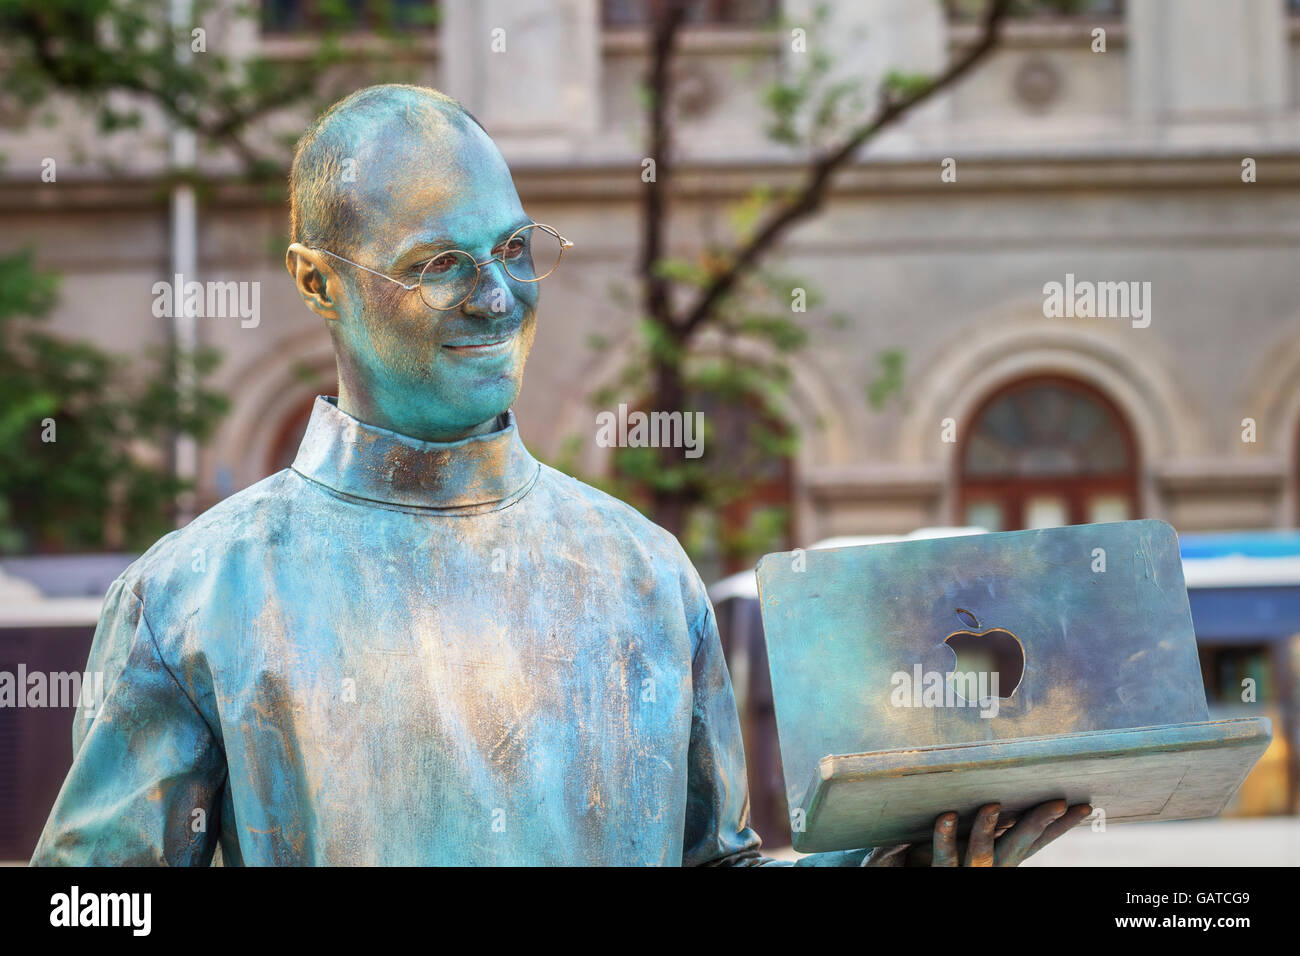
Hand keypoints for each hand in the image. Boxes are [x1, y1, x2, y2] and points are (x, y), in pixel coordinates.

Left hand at [861, 800, 1091, 866]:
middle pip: (1019, 845)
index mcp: (1005, 857)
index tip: (1085, 806)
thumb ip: (994, 825)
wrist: (926, 877)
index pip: (1038, 839)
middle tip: (1058, 802)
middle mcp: (993, 866)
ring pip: (981, 852)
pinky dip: (945, 836)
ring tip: (991, 804)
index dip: (1061, 825)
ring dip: (986, 828)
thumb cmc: (949, 859)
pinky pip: (943, 855)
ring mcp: (968, 872)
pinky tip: (946, 815)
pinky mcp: (941, 874)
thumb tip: (1011, 793)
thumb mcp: (978, 842)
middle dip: (1038, 823)